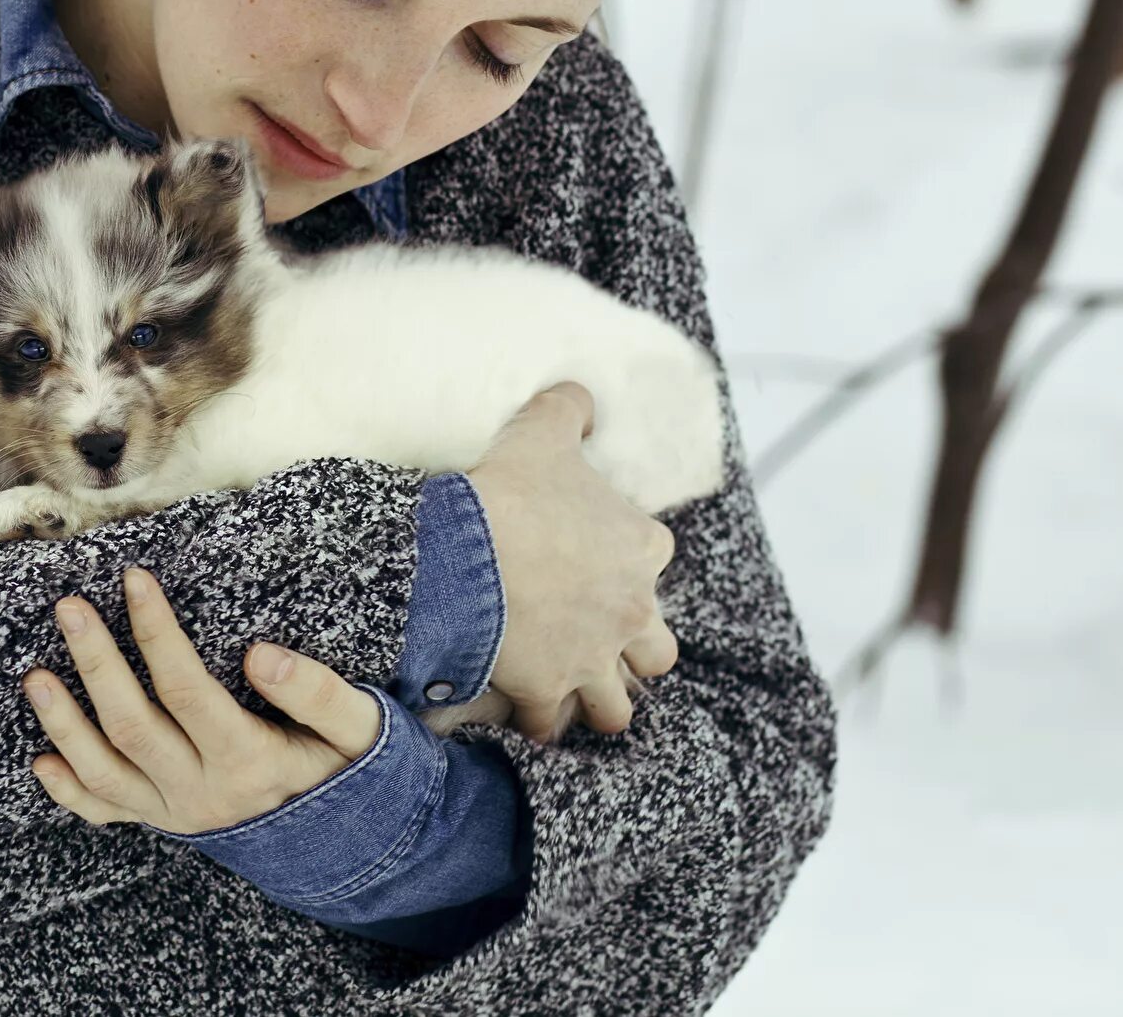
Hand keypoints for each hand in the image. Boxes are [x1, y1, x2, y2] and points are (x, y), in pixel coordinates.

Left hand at [21, 565, 383, 834]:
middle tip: (69, 608)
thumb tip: (260, 653)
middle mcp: (203, 792)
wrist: (344, 839)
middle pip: (132, 726)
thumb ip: (317, 691)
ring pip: (104, 772)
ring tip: (35, 675)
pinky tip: (40, 760)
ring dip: (64, 723)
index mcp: (250, 761)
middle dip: (95, 663)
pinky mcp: (161, 821)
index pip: (187, 690)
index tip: (134, 580)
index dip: (156, 634)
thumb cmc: (346, 765)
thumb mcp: (357, 727)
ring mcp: (175, 812)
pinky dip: (68, 792)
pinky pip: (105, 814)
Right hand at [466, 381, 680, 742]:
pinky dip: (541, 721)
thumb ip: (569, 408)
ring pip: (619, 705)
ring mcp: (596, 657)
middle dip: (632, 651)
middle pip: (655, 651)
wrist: (467, 554)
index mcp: (643, 548)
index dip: (626, 564)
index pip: (653, 559)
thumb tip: (583, 400)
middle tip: (597, 640)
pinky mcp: (553, 689)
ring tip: (572, 691)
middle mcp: (633, 611)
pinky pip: (554, 723)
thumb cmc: (512, 493)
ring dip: (599, 700)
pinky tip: (524, 711)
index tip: (593, 565)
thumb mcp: (544, 430)